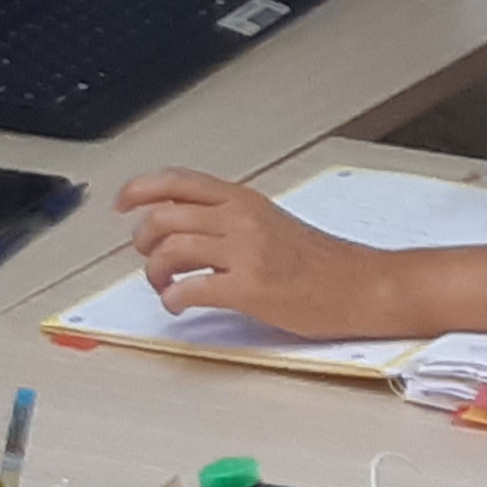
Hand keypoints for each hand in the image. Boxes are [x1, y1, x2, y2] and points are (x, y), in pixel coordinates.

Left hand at [115, 170, 387, 331]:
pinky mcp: (251, 289)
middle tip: (148, 257)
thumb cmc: (326, 262)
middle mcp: (242, 220)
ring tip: (164, 285)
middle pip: (165, 217)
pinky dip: (174, 300)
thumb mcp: (274, 222)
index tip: (122, 203)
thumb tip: (189, 227)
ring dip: (155, 272)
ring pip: (171, 251)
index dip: (140, 189)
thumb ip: (232, 219)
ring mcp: (246, 253)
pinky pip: (192, 290)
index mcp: (245, 201)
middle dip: (143, 239)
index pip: (178, 181)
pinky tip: (180, 304)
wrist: (364, 286)